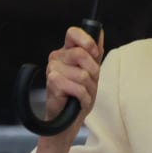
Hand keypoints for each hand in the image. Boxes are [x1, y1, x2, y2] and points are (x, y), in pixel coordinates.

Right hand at [34, 26, 103, 152]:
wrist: (67, 121)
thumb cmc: (78, 96)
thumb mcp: (92, 73)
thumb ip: (95, 53)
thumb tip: (99, 32)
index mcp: (66, 52)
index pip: (73, 32)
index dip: (87, 41)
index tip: (94, 53)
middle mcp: (56, 58)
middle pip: (82, 54)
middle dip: (93, 72)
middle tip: (89, 83)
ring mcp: (52, 70)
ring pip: (83, 73)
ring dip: (89, 89)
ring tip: (82, 95)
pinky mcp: (52, 83)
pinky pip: (78, 87)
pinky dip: (84, 98)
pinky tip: (77, 102)